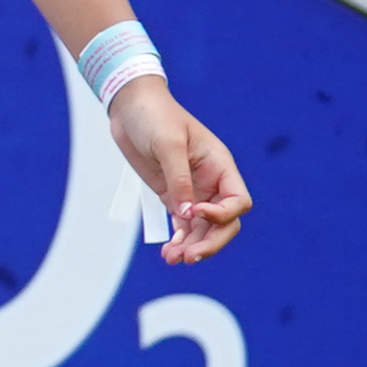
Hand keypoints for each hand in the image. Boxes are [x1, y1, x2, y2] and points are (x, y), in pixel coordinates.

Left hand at [108, 77, 251, 261]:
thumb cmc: (155, 116)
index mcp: (220, 166)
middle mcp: (211, 183)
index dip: (222, 214)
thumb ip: (179, 179)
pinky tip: (168, 252)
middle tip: (189, 257)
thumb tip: (186, 214)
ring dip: (192, 246)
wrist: (129, 107)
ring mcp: (192, 191)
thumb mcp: (168, 144)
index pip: (237, 201)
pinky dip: (179, 239)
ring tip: (172, 259)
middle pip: (224, 223)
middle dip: (210, 242)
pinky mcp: (172, 196)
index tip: (196, 212)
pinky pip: (183, 225)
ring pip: (202, 229)